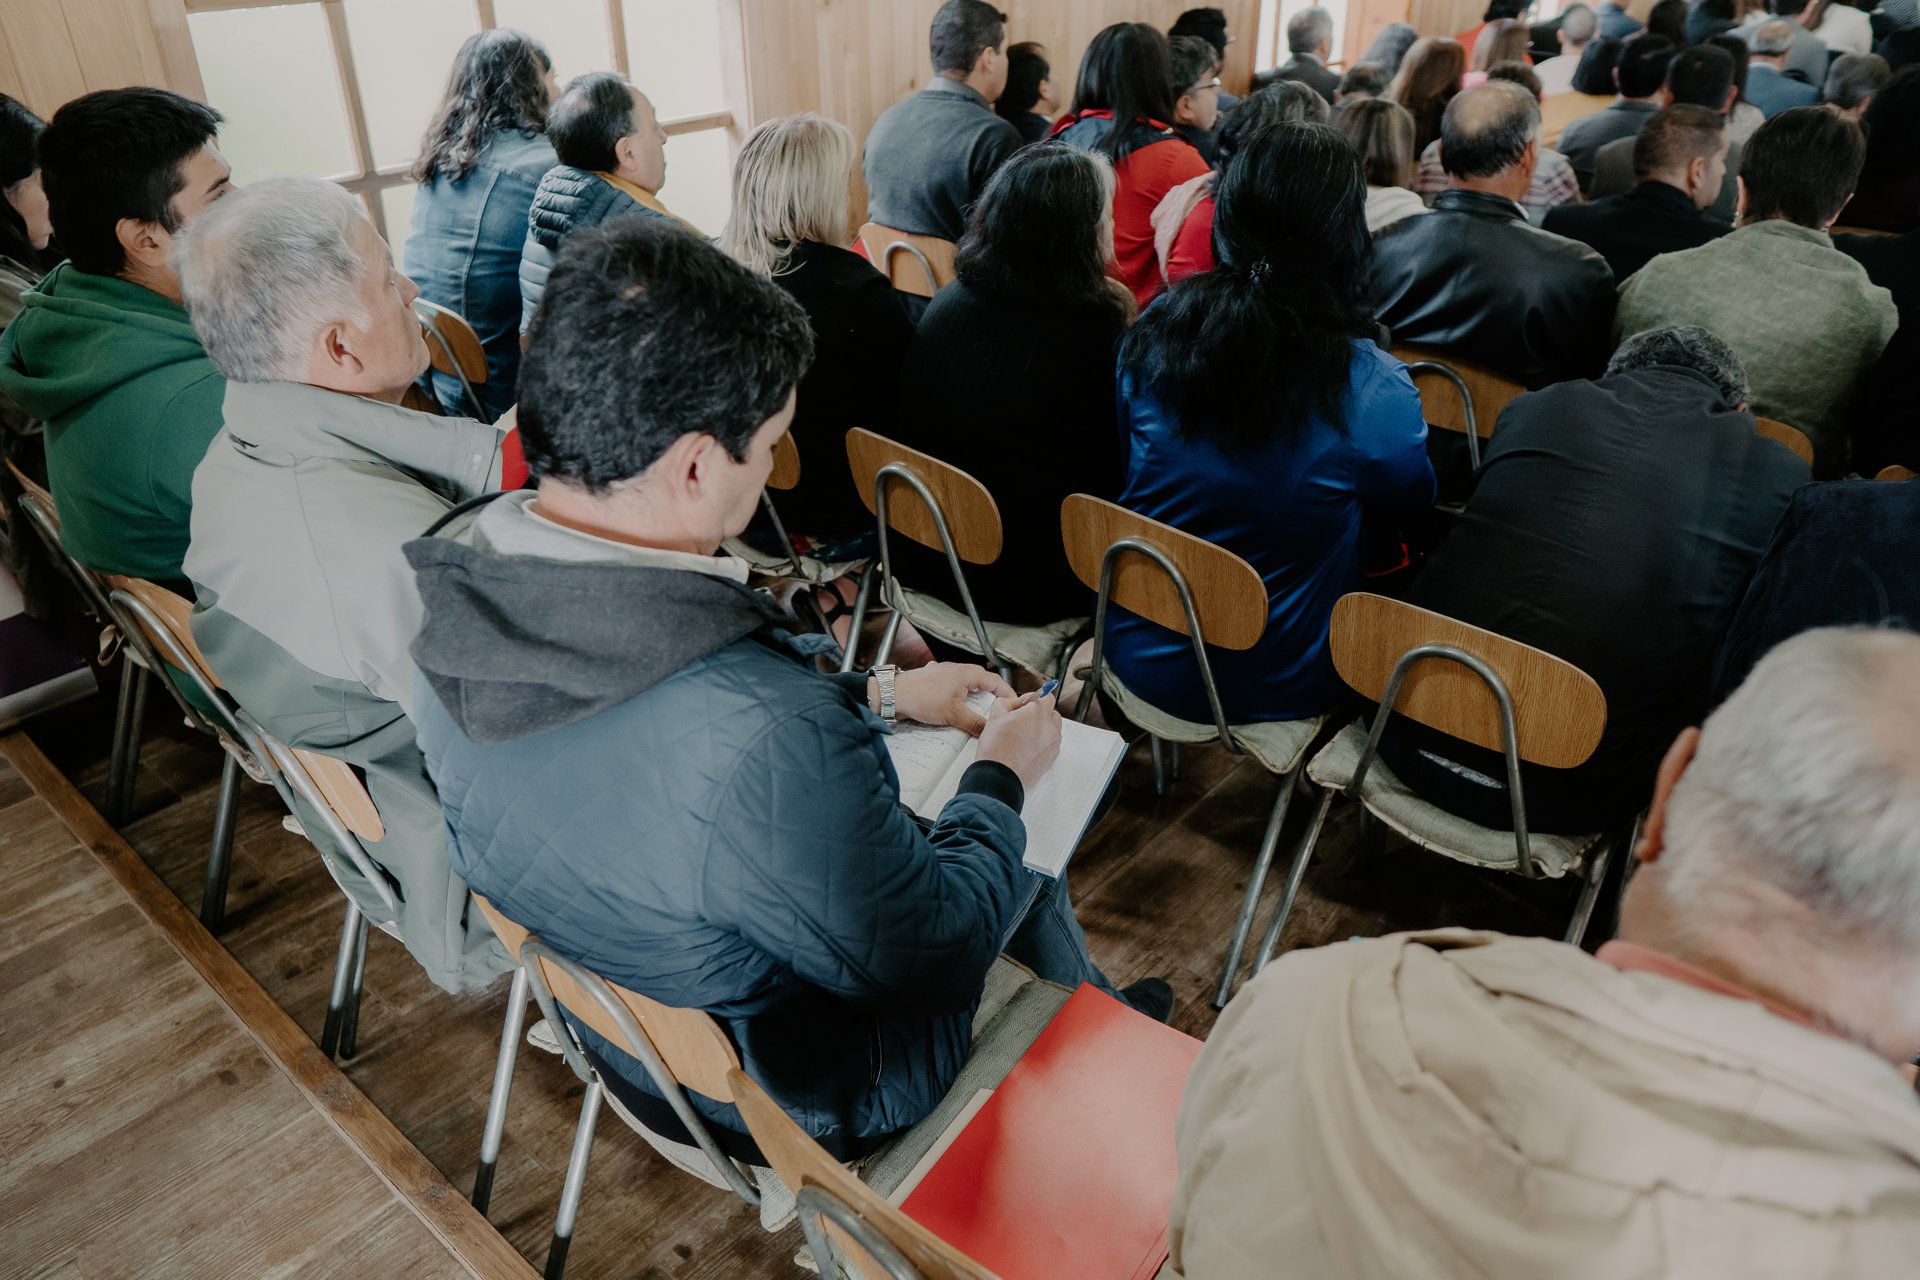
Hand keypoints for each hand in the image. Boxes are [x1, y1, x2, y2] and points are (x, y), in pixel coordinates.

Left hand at [879, 662, 1013, 734]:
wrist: (893, 695)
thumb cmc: (922, 698)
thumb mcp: (953, 714)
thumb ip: (975, 723)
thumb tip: (990, 731)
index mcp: (966, 673)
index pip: (995, 681)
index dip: (1007, 693)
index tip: (1014, 704)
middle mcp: (956, 669)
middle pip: (981, 680)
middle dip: (991, 694)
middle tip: (997, 708)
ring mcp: (943, 673)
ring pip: (965, 683)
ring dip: (973, 694)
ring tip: (977, 709)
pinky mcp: (931, 680)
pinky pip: (951, 686)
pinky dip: (957, 695)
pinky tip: (954, 703)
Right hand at [976, 693, 1060, 790]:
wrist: (999, 777)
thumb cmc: (997, 749)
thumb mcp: (994, 716)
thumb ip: (1005, 702)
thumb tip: (1013, 703)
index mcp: (1038, 713)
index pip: (1047, 696)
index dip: (1034, 699)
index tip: (1023, 705)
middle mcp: (1050, 727)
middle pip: (1051, 713)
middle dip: (1039, 714)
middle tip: (1021, 720)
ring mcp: (1052, 744)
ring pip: (1052, 730)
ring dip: (1041, 729)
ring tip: (1022, 737)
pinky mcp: (1051, 759)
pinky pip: (1050, 745)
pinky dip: (1041, 744)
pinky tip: (1025, 749)